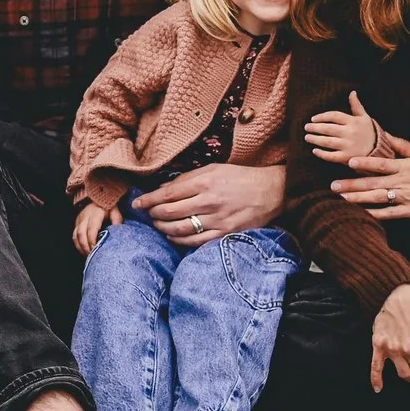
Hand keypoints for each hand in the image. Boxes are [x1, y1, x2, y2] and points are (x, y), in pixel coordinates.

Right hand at [73, 201, 121, 255]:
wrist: (98, 198)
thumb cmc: (108, 207)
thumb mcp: (115, 211)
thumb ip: (117, 221)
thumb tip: (118, 234)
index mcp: (95, 214)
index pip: (91, 229)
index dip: (92, 240)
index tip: (96, 249)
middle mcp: (85, 217)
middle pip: (81, 233)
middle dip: (85, 246)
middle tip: (92, 255)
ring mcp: (79, 220)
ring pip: (75, 236)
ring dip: (81, 247)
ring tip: (88, 255)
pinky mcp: (76, 224)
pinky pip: (74, 236)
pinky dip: (78, 245)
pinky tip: (84, 251)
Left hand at [137, 163, 288, 247]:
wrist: (271, 192)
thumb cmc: (241, 177)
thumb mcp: (214, 169)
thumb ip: (188, 178)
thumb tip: (164, 188)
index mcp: (205, 182)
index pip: (167, 194)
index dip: (149, 200)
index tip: (138, 203)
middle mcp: (209, 202)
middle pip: (170, 213)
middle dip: (154, 215)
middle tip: (148, 214)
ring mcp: (217, 220)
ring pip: (180, 229)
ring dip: (164, 229)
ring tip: (158, 225)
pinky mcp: (225, 234)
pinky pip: (196, 242)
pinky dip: (180, 240)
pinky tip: (173, 237)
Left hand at [303, 92, 382, 163]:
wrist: (380, 151)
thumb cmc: (370, 132)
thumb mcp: (365, 118)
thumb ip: (356, 106)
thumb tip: (352, 92)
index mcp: (353, 122)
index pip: (333, 116)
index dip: (322, 117)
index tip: (313, 119)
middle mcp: (350, 133)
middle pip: (327, 128)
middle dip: (315, 127)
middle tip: (306, 127)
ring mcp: (348, 146)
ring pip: (327, 141)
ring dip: (315, 139)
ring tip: (307, 137)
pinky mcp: (347, 158)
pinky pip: (331, 156)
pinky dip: (321, 154)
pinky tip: (314, 151)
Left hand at [328, 132, 409, 219]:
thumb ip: (402, 145)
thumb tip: (385, 134)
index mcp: (405, 167)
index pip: (381, 164)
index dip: (364, 163)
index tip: (348, 162)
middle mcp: (403, 182)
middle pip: (373, 183)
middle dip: (352, 184)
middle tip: (333, 185)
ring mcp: (406, 198)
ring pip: (378, 199)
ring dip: (358, 199)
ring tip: (341, 198)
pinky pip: (389, 214)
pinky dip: (375, 215)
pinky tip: (361, 214)